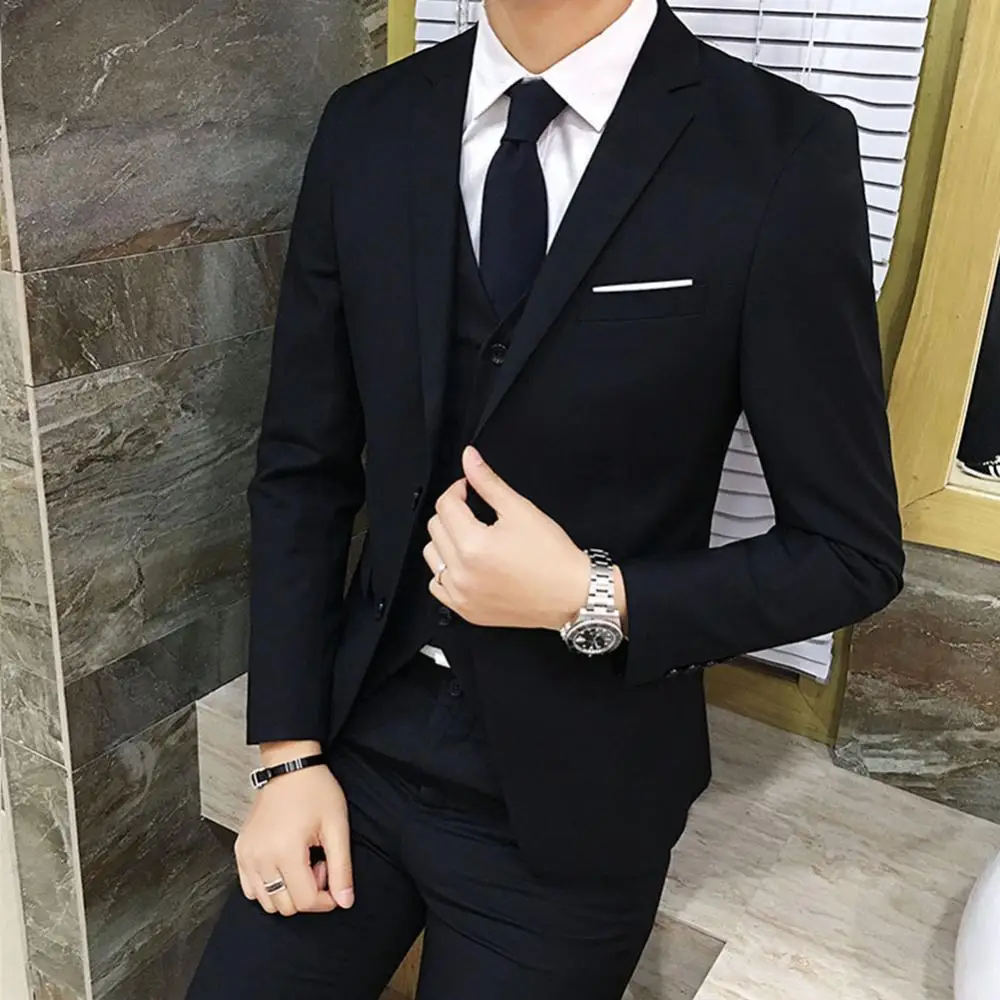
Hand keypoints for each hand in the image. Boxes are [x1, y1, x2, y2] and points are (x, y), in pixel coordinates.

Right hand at [235, 748, 353, 917]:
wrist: (290, 767)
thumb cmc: (314, 790)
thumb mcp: (337, 827)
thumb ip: (342, 868)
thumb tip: (345, 901)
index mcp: (285, 851)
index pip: (305, 901)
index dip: (326, 899)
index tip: (333, 880)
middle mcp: (260, 858)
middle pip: (285, 906)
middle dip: (308, 893)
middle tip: (318, 863)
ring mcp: (246, 856)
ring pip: (267, 902)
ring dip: (288, 891)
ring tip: (302, 862)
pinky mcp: (240, 852)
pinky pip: (251, 889)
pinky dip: (269, 887)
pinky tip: (284, 864)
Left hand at [423, 446, 591, 630]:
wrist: (570, 593)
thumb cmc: (552, 557)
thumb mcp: (520, 510)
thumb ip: (488, 482)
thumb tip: (469, 459)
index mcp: (474, 545)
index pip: (446, 505)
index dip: (457, 490)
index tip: (468, 489)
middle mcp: (463, 573)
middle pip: (435, 528)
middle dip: (452, 512)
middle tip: (474, 511)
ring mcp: (462, 594)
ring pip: (432, 555)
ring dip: (446, 540)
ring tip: (471, 537)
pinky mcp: (466, 609)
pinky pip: (438, 585)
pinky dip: (446, 571)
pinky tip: (466, 564)